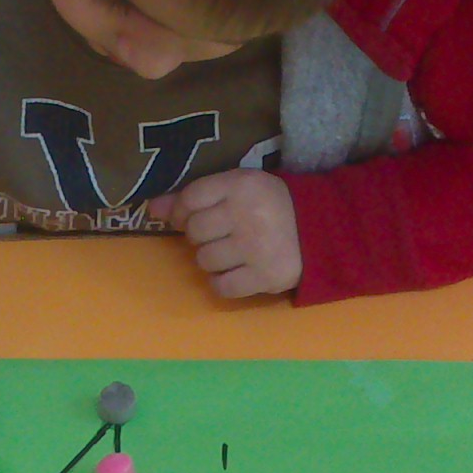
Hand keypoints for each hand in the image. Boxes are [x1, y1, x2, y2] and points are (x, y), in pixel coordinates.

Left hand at [145, 170, 301, 298]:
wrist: (321, 230)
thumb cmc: (270, 206)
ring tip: (231, 253)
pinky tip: (236, 273)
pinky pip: (221, 287)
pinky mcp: (264, 277)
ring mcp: (256, 248)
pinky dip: (222, 283)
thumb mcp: (237, 190)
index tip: (189, 218)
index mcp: (241, 185)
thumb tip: (151, 209)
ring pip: (205, 260)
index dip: (182, 211)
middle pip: (195, 232)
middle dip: (201, 237)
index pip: (191, 198)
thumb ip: (194, 196)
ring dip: (212, 260)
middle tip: (219, 235)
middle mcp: (247, 214)